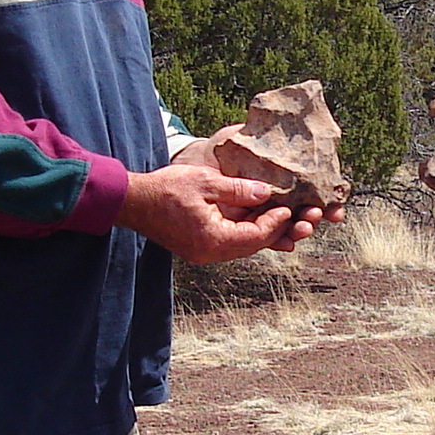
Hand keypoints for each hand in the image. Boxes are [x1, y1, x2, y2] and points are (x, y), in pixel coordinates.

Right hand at [156, 125, 339, 252]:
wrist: (133, 202)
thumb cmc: (166, 188)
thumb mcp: (206, 181)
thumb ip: (239, 189)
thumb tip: (267, 193)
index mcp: (213, 239)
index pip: (256, 236)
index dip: (276, 222)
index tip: (289, 207)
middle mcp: (211, 253)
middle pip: (254, 245)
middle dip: (278, 231)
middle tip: (301, 219)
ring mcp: (205, 253)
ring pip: (244, 246)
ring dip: (265, 233)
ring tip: (288, 222)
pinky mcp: (200, 247)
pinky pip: (231, 242)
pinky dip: (247, 232)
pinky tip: (260, 220)